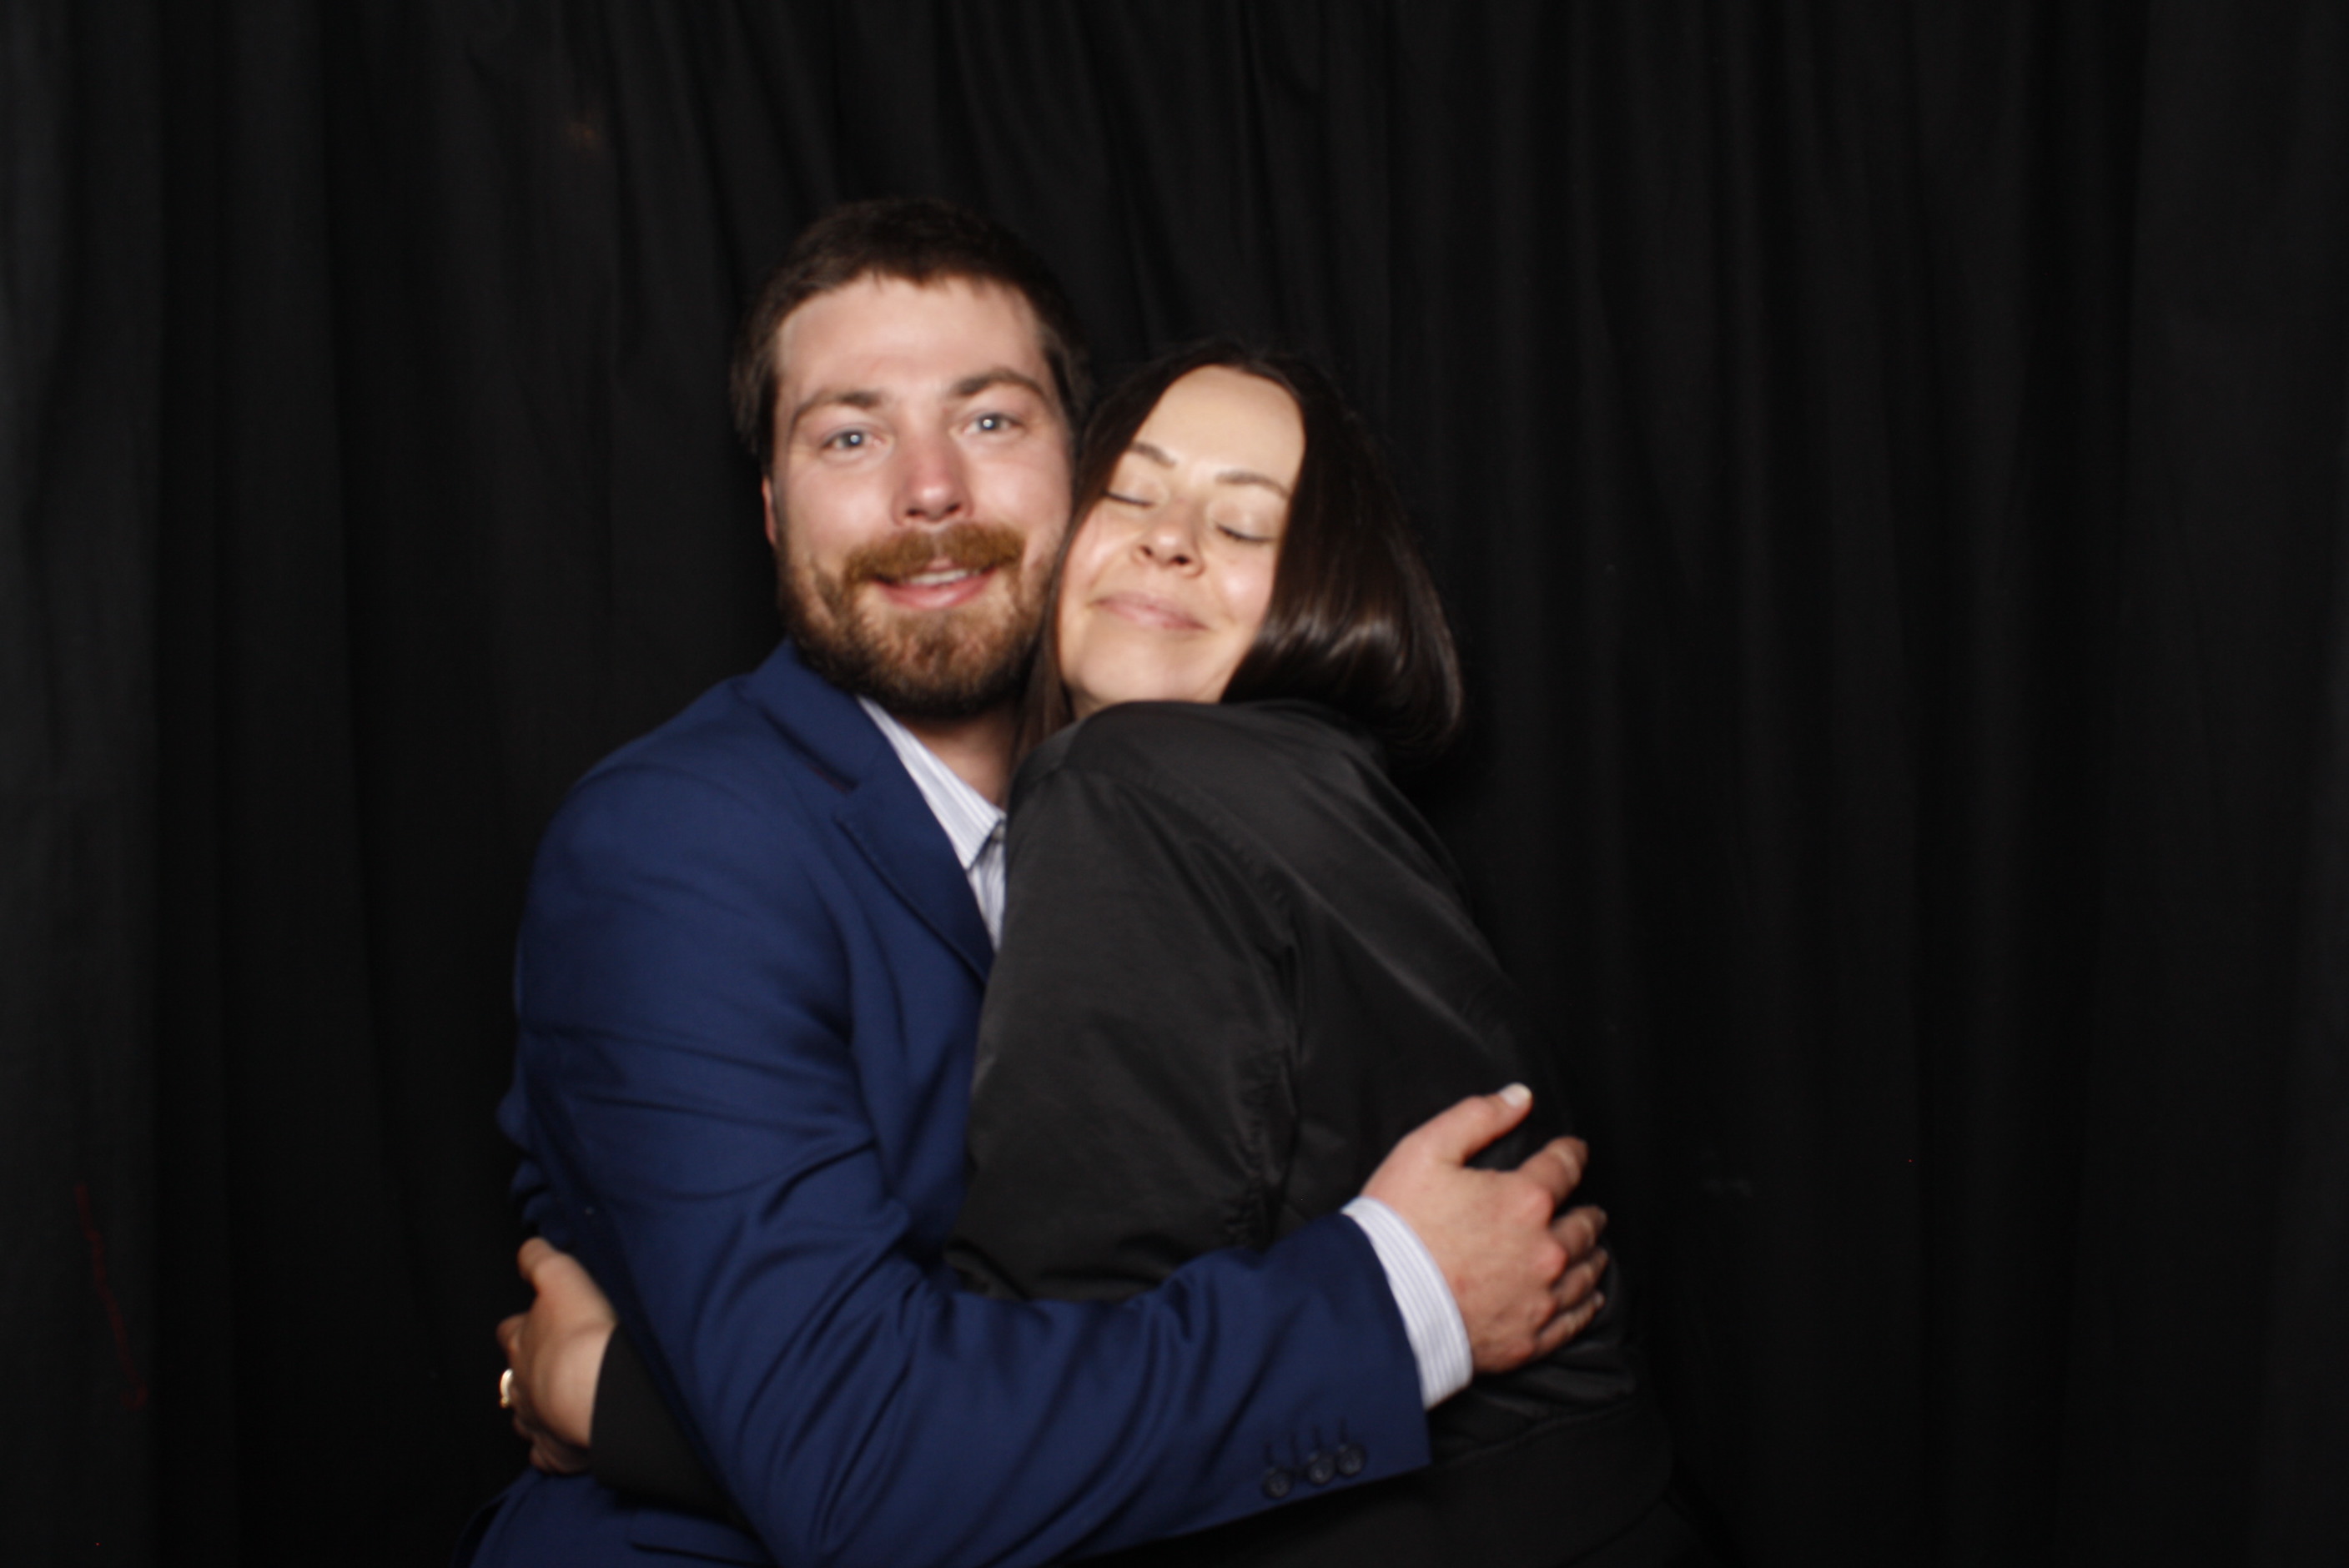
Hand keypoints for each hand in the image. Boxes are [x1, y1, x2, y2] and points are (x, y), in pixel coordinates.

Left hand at [496, 1237, 615, 1473]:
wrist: (597, 1389)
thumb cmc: (583, 1332)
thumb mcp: (562, 1278)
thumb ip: (541, 1261)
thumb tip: (527, 1248)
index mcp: (521, 1341)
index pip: (511, 1329)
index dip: (524, 1325)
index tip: (541, 1321)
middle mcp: (519, 1382)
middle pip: (512, 1373)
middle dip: (526, 1367)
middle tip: (551, 1361)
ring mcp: (533, 1420)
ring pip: (523, 1415)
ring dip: (537, 1407)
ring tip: (558, 1401)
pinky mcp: (552, 1451)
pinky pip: (544, 1453)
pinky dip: (550, 1448)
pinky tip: (562, 1444)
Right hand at [1362, 1085, 1610, 1373]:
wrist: (1380, 1304)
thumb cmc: (1398, 1226)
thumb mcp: (1425, 1151)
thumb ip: (1476, 1117)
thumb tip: (1519, 1097)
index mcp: (1525, 1200)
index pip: (1564, 1167)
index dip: (1571, 1153)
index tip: (1574, 1151)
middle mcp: (1545, 1250)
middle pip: (1584, 1225)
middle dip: (1587, 1211)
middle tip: (1589, 1209)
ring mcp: (1540, 1298)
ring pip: (1586, 1273)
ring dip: (1592, 1255)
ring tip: (1594, 1249)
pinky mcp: (1529, 1339)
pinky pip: (1574, 1320)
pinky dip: (1586, 1303)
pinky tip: (1589, 1296)